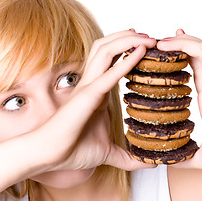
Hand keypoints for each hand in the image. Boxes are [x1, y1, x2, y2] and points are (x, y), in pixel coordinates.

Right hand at [30, 30, 156, 173]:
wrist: (50, 155)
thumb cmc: (73, 150)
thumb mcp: (109, 152)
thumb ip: (128, 157)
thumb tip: (149, 164)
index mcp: (97, 92)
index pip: (112, 61)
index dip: (128, 49)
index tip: (148, 47)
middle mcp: (92, 83)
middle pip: (107, 47)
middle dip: (129, 36)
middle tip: (150, 37)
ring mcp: (88, 87)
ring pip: (105, 50)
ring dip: (127, 40)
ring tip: (147, 38)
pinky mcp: (87, 96)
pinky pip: (108, 73)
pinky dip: (126, 60)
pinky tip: (141, 51)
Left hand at [157, 30, 201, 176]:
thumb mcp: (198, 156)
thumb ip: (182, 155)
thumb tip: (165, 161)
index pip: (192, 68)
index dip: (179, 56)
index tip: (162, 49)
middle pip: (198, 55)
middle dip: (179, 43)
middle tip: (159, 40)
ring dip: (190, 43)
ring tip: (169, 39)